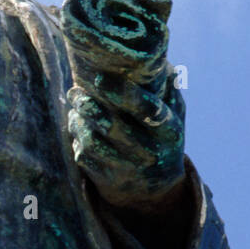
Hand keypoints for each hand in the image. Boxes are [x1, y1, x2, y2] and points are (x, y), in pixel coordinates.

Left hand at [67, 69, 185, 208]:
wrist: (155, 190)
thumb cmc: (161, 137)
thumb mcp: (174, 114)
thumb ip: (167, 87)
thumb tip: (156, 57)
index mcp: (169, 131)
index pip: (148, 109)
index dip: (123, 93)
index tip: (99, 77)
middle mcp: (150, 152)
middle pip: (113, 126)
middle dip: (89, 105)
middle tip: (75, 91)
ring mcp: (128, 169)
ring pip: (93, 142)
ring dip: (78, 121)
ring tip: (75, 106)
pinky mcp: (108, 181)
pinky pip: (84, 157)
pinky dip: (76, 138)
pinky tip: (77, 126)